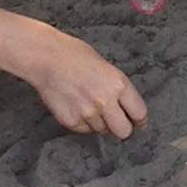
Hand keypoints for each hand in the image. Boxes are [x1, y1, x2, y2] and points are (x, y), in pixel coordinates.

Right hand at [27, 29, 147, 139]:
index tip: (137, 122)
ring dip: (99, 123)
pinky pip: (84, 130)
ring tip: (87, 103)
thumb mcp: (106, 67)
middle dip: (121, 128)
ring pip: (102, 131)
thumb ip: (117, 89)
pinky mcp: (71, 121)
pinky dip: (82, 122)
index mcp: (118, 84)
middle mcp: (106, 102)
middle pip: (123, 132)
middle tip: (115, 120)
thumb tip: (125, 108)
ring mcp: (88, 114)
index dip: (139, 120)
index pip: (139, 114)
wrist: (47, 58)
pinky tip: (76, 105)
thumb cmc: (75, 55)